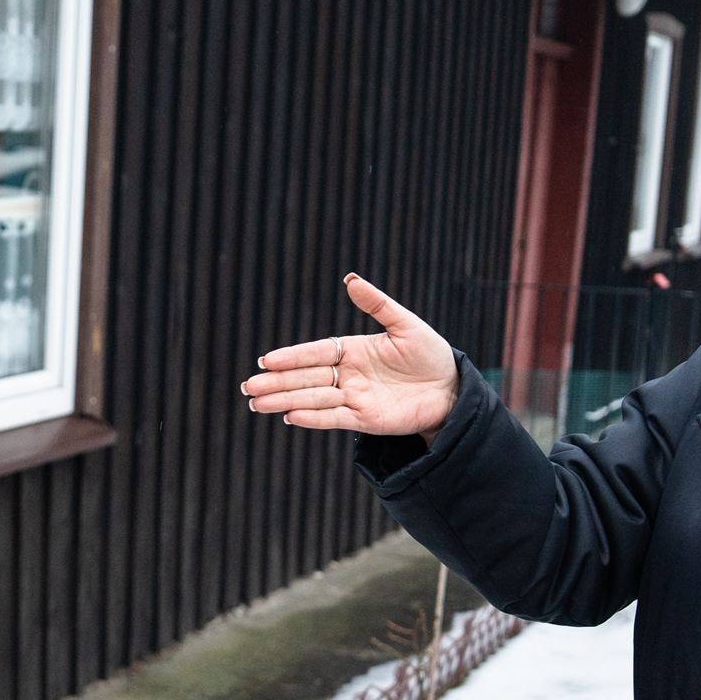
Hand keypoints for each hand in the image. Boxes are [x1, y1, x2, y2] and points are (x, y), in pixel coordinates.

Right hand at [239, 272, 458, 439]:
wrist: (452, 389)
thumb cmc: (430, 354)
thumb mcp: (406, 325)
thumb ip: (377, 305)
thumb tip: (350, 280)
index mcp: (353, 349)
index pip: (315, 353)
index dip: (292, 356)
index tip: (268, 359)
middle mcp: (348, 374)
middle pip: (306, 378)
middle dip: (277, 382)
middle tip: (248, 387)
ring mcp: (354, 398)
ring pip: (313, 399)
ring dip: (285, 401)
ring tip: (257, 404)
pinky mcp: (365, 419)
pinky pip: (334, 418)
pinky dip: (313, 418)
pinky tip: (290, 416)